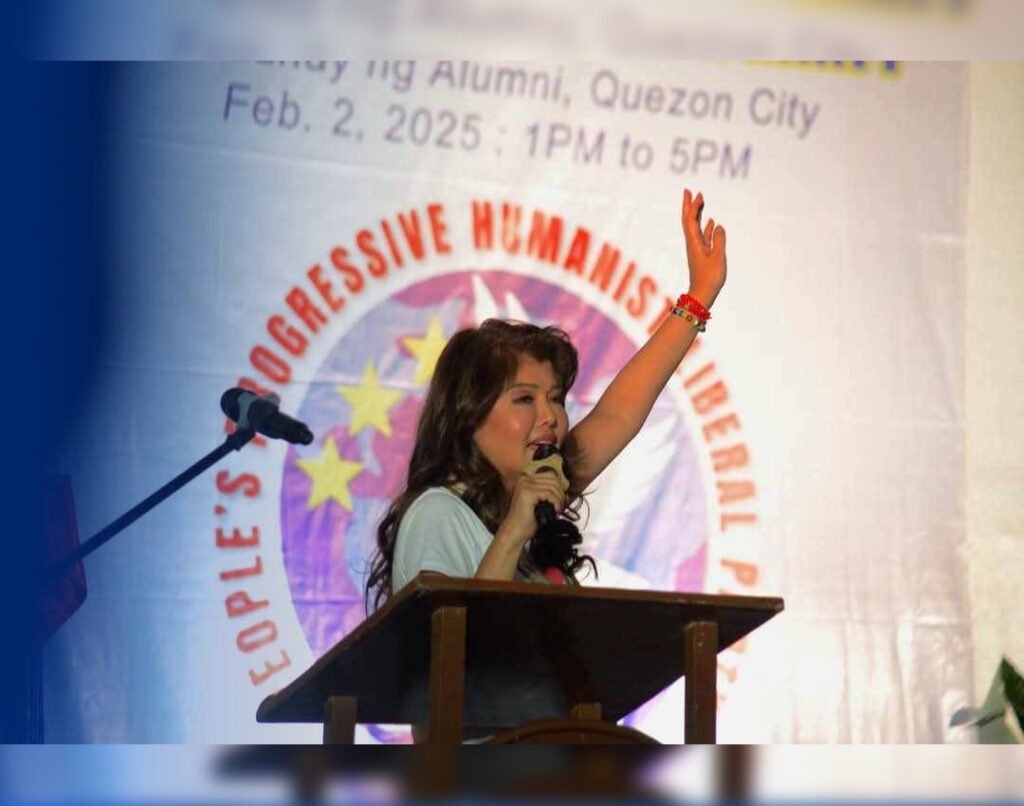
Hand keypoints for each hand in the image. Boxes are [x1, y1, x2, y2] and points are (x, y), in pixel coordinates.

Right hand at [497, 472, 566, 549]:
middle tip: (561, 506)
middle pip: (553, 479)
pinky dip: (556, 502)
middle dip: (561, 493)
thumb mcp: (539, 502)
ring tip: (558, 510)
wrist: (515, 532)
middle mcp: (524, 479)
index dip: (559, 488)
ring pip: (553, 486)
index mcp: (526, 479)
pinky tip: (556, 511)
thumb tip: (565, 493)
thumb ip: (549, 493)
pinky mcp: (528, 493)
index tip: (562, 500)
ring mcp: (525, 485)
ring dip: (559, 499)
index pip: (551, 476)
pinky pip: (550, 494)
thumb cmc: (527, 520)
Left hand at [681, 188, 726, 308]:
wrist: (702, 294)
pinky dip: (706, 227)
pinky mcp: (702, 254)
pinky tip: (710, 221)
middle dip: (689, 205)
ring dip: (697, 213)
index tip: (698, 194)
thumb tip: (718, 226)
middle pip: (688, 220)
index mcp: (693, 242)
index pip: (690, 220)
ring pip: (696, 227)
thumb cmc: (710, 278)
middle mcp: (692, 243)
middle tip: (688, 191)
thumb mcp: (717, 257)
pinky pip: (703, 236)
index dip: (693, 206)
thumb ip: (719, 240)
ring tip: (700, 202)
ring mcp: (697, 248)